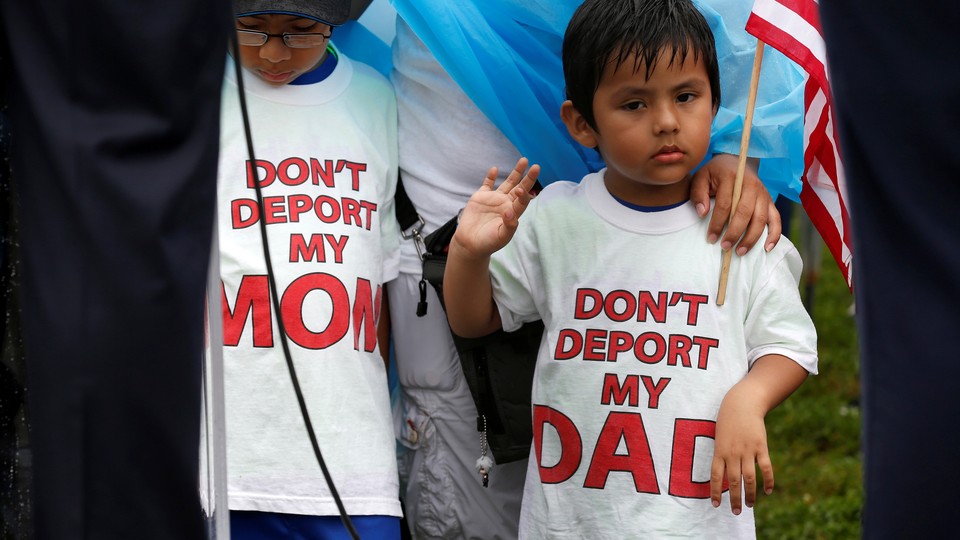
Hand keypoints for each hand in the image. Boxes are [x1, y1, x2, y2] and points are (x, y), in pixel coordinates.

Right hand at [451, 157, 538, 259]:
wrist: (470, 244)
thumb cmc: (488, 243)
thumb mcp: (502, 237)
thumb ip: (509, 225)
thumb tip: (510, 211)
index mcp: (513, 213)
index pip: (522, 200)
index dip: (524, 194)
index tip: (520, 189)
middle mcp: (506, 204)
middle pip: (520, 188)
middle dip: (528, 178)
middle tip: (536, 167)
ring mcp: (494, 199)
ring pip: (508, 183)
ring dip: (516, 172)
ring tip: (524, 160)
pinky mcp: (480, 197)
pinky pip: (487, 184)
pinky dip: (490, 177)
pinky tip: (494, 169)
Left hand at [690, 154, 781, 255]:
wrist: (735, 163)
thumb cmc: (715, 174)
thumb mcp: (701, 178)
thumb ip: (698, 194)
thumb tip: (702, 213)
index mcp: (733, 176)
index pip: (725, 204)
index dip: (717, 223)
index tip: (710, 238)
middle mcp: (751, 184)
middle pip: (745, 212)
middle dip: (734, 232)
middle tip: (725, 247)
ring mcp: (763, 193)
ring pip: (761, 218)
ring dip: (751, 237)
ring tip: (740, 251)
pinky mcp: (770, 201)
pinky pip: (776, 219)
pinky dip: (774, 234)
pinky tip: (767, 248)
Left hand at [710, 384, 774, 514]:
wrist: (742, 404)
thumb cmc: (728, 421)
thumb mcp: (719, 437)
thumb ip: (722, 455)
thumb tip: (724, 475)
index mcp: (719, 451)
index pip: (715, 476)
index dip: (715, 491)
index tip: (716, 505)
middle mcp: (732, 453)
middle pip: (733, 481)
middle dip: (734, 499)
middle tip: (735, 512)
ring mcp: (747, 450)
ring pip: (749, 478)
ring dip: (750, 494)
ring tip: (749, 506)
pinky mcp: (761, 447)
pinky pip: (765, 468)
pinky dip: (768, 481)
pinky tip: (768, 491)